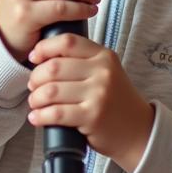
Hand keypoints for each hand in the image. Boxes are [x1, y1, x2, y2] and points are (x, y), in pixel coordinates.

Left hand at [27, 33, 154, 172]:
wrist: (138, 130)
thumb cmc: (115, 100)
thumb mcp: (106, 72)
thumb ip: (82, 61)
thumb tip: (44, 57)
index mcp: (104, 56)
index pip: (67, 42)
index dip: (44, 48)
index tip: (34, 57)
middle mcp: (102, 72)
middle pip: (54, 67)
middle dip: (35, 77)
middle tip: (33, 86)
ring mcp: (98, 94)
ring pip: (51, 91)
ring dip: (35, 98)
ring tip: (34, 102)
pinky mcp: (92, 116)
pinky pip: (56, 113)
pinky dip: (40, 116)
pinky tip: (36, 117)